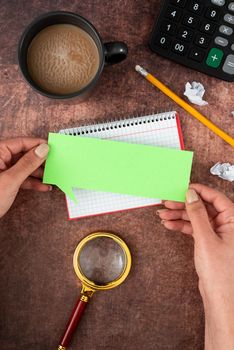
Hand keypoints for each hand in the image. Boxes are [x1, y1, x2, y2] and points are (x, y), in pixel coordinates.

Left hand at [0, 137, 49, 217]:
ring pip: (24, 167)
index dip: (36, 144)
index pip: (20, 142)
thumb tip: (42, 149)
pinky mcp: (5, 182)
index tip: (51, 147)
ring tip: (51, 177)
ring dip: (38, 173)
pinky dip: (32, 182)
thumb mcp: (11, 180)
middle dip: (39, 161)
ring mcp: (2, 171)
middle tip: (54, 163)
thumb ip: (28, 164)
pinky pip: (21, 178)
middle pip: (24, 155)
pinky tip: (43, 186)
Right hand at [157, 184, 233, 349]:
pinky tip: (169, 224)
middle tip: (167, 202)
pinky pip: (194, 228)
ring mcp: (218, 233)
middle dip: (184, 205)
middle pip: (203, 208)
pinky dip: (182, 226)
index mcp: (233, 221)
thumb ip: (197, 214)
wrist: (219, 297)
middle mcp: (227, 225)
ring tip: (163, 214)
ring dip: (179, 216)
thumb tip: (191, 194)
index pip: (216, 198)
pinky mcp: (209, 242)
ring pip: (197, 218)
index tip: (183, 187)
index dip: (199, 191)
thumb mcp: (205, 238)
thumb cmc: (219, 272)